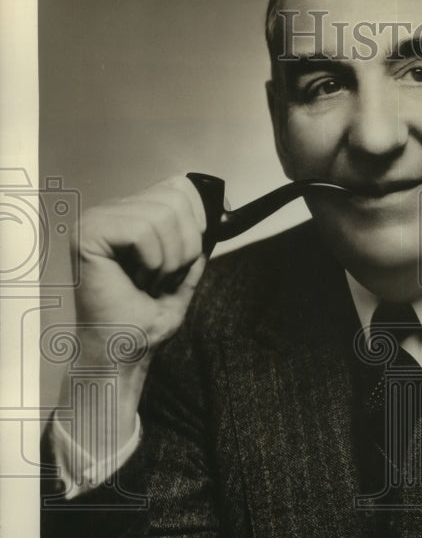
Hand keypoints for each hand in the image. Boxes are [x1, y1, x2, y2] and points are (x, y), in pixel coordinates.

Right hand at [73, 175, 207, 352]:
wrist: (122, 351)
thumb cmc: (145, 320)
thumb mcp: (183, 275)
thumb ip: (196, 244)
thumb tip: (216, 213)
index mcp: (132, 216)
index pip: (179, 187)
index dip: (201, 215)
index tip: (199, 249)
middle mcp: (111, 211)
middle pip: (176, 198)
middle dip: (187, 246)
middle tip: (165, 277)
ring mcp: (96, 219)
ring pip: (162, 214)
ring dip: (169, 260)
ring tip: (149, 281)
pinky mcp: (88, 233)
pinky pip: (142, 231)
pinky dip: (152, 262)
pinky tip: (136, 279)